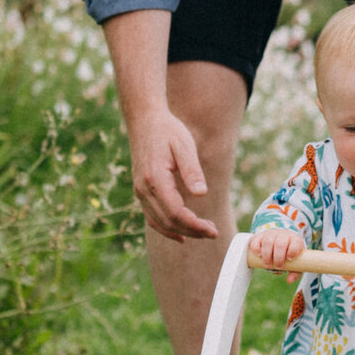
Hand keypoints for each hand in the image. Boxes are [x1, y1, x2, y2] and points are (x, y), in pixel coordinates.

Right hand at [126, 106, 219, 240]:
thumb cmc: (167, 130)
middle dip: (192, 231)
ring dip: (181, 232)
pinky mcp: (141, 190)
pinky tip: (181, 234)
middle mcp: (144, 188)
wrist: (144, 119)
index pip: (175, 212)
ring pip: (159, 222)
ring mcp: (140, 191)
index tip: (213, 230)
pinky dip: (166, 229)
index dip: (194, 225)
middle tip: (214, 233)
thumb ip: (191, 170)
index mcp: (155, 178)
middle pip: (168, 221)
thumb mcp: (184, 145)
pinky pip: (152, 217)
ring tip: (203, 233)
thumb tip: (200, 194)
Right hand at [247, 226, 306, 270]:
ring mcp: (271, 234)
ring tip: (268, 265)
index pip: (295, 242)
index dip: (292, 250)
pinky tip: (259, 255)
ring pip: (268, 241)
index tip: (289, 259)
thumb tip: (289, 280)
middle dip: (278, 257)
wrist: (281, 241)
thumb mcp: (296, 263)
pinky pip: (256, 239)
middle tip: (278, 267)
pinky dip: (256, 248)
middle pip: (280, 243)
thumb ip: (295, 273)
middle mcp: (283, 235)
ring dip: (267, 255)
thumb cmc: (289, 254)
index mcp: (295, 240)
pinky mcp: (260, 236)